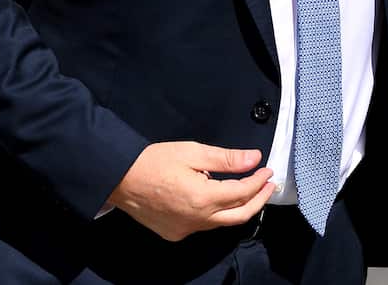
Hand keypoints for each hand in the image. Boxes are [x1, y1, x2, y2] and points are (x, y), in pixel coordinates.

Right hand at [106, 141, 274, 241]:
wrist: (118, 179)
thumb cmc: (154, 161)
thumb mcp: (193, 152)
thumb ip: (226, 159)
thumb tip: (254, 159)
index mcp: (202, 199)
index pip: (242, 193)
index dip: (258, 181)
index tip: (267, 170)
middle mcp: (196, 220)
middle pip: (239, 216)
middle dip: (258, 200)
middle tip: (268, 185)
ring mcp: (185, 230)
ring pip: (222, 223)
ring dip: (239, 208)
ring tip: (250, 190)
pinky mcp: (175, 234)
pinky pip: (204, 226)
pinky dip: (218, 214)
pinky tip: (220, 200)